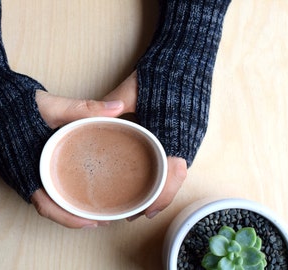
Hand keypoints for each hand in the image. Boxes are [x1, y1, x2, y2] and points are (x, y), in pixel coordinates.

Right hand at [31, 90, 123, 227]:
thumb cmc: (20, 106)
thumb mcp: (56, 107)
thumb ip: (86, 108)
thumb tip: (118, 108)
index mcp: (27, 169)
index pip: (47, 206)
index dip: (69, 219)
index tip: (93, 223)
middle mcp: (22, 176)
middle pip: (50, 207)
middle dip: (74, 216)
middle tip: (101, 217)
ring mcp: (22, 172)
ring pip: (46, 198)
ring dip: (66, 205)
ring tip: (92, 205)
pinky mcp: (24, 166)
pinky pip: (42, 187)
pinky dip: (58, 192)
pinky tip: (74, 185)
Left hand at [104, 71, 187, 219]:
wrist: (188, 54)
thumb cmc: (160, 71)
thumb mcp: (131, 88)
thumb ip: (111, 105)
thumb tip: (91, 119)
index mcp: (170, 132)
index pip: (170, 176)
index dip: (158, 198)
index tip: (143, 212)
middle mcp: (186, 139)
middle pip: (178, 180)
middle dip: (161, 200)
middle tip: (141, 212)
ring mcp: (194, 135)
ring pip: (181, 172)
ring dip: (166, 188)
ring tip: (147, 199)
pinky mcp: (195, 130)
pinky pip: (183, 158)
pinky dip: (170, 173)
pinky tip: (157, 175)